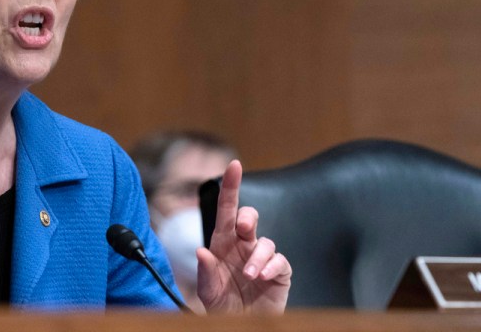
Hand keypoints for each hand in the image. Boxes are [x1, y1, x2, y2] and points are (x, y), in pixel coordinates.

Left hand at [196, 160, 291, 312]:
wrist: (240, 323)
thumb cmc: (222, 304)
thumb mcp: (207, 291)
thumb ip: (204, 272)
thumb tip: (201, 251)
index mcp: (223, 243)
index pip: (226, 210)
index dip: (231, 187)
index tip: (234, 165)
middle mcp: (243, 246)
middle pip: (249, 217)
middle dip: (248, 216)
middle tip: (244, 228)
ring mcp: (261, 258)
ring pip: (266, 242)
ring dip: (257, 257)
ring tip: (249, 275)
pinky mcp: (278, 272)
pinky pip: (279, 261)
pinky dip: (270, 267)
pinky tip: (261, 278)